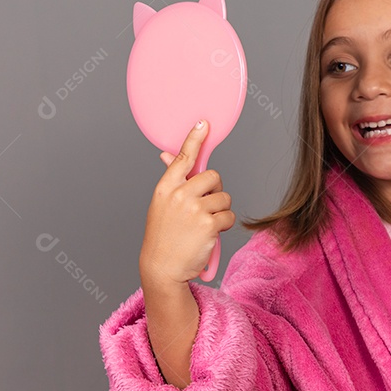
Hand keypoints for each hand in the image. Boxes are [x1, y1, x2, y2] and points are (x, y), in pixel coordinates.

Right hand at [138, 119, 235, 288]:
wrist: (163, 268)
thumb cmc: (163, 236)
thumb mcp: (161, 205)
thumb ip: (171, 181)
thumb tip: (167, 155)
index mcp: (165, 188)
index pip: (183, 158)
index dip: (195, 138)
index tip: (204, 123)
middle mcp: (179, 195)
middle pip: (213, 177)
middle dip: (215, 191)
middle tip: (204, 208)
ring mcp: (194, 209)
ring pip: (224, 198)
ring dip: (220, 211)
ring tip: (203, 225)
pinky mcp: (208, 224)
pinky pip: (228, 216)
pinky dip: (223, 226)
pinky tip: (209, 235)